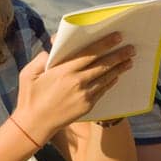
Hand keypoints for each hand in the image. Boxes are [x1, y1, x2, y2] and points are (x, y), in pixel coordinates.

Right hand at [14, 33, 134, 141]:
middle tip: (131, 48)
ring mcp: (84, 95)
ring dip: (119, 68)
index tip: (117, 37)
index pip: (89, 53)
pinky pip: (103, 90)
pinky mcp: (88, 105)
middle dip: (119, 55)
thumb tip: (53, 48)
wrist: (35, 124)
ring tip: (129, 60)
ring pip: (106, 77)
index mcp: (63, 71)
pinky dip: (111, 82)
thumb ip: (41, 58)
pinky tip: (117, 76)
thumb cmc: (30, 97)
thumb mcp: (29, 74)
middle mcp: (77, 82)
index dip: (105, 44)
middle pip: (103, 65)